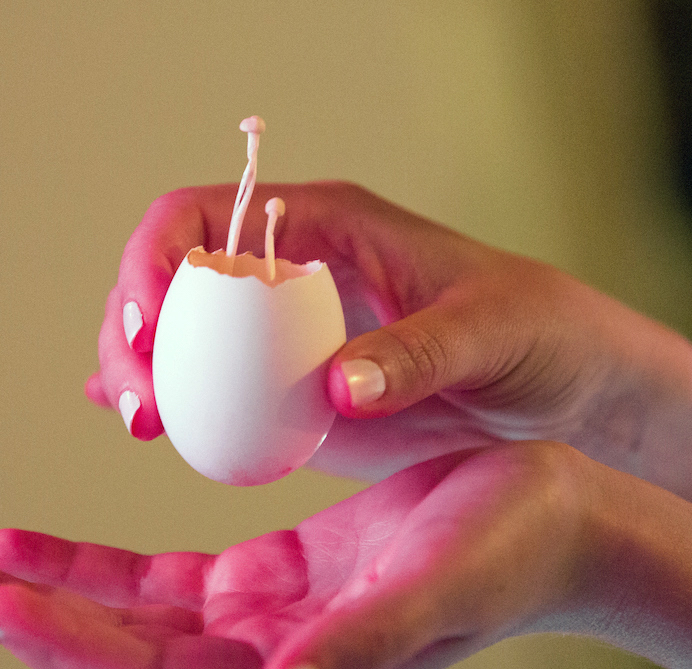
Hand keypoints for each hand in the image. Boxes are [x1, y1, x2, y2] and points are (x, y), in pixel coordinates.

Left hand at [0, 442, 594, 668]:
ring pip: (126, 616)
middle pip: (118, 651)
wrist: (557, 515)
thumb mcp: (440, 587)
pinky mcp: (268, 576)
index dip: (67, 640)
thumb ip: (361, 648)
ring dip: (42, 593)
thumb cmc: (511, 546)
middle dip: (22, 619)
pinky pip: (161, 578)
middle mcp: (269, 659)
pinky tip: (37, 546)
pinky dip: (95, 564)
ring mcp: (262, 619)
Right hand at [89, 182, 691, 481]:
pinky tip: (144, 428)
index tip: (151, 326)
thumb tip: (337, 387)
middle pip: (169, 277)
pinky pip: (210, 388)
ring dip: (139, 373)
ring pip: (177, 337)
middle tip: (141, 403)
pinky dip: (168, 400)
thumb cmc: (536, 334)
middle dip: (130, 328)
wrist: (560, 391)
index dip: (156, 259)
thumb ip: (418, 354)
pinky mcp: (289, 391)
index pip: (207, 216)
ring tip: (144, 427)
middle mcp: (288, 274)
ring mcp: (281, 336)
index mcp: (326, 226)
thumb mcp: (490, 334)